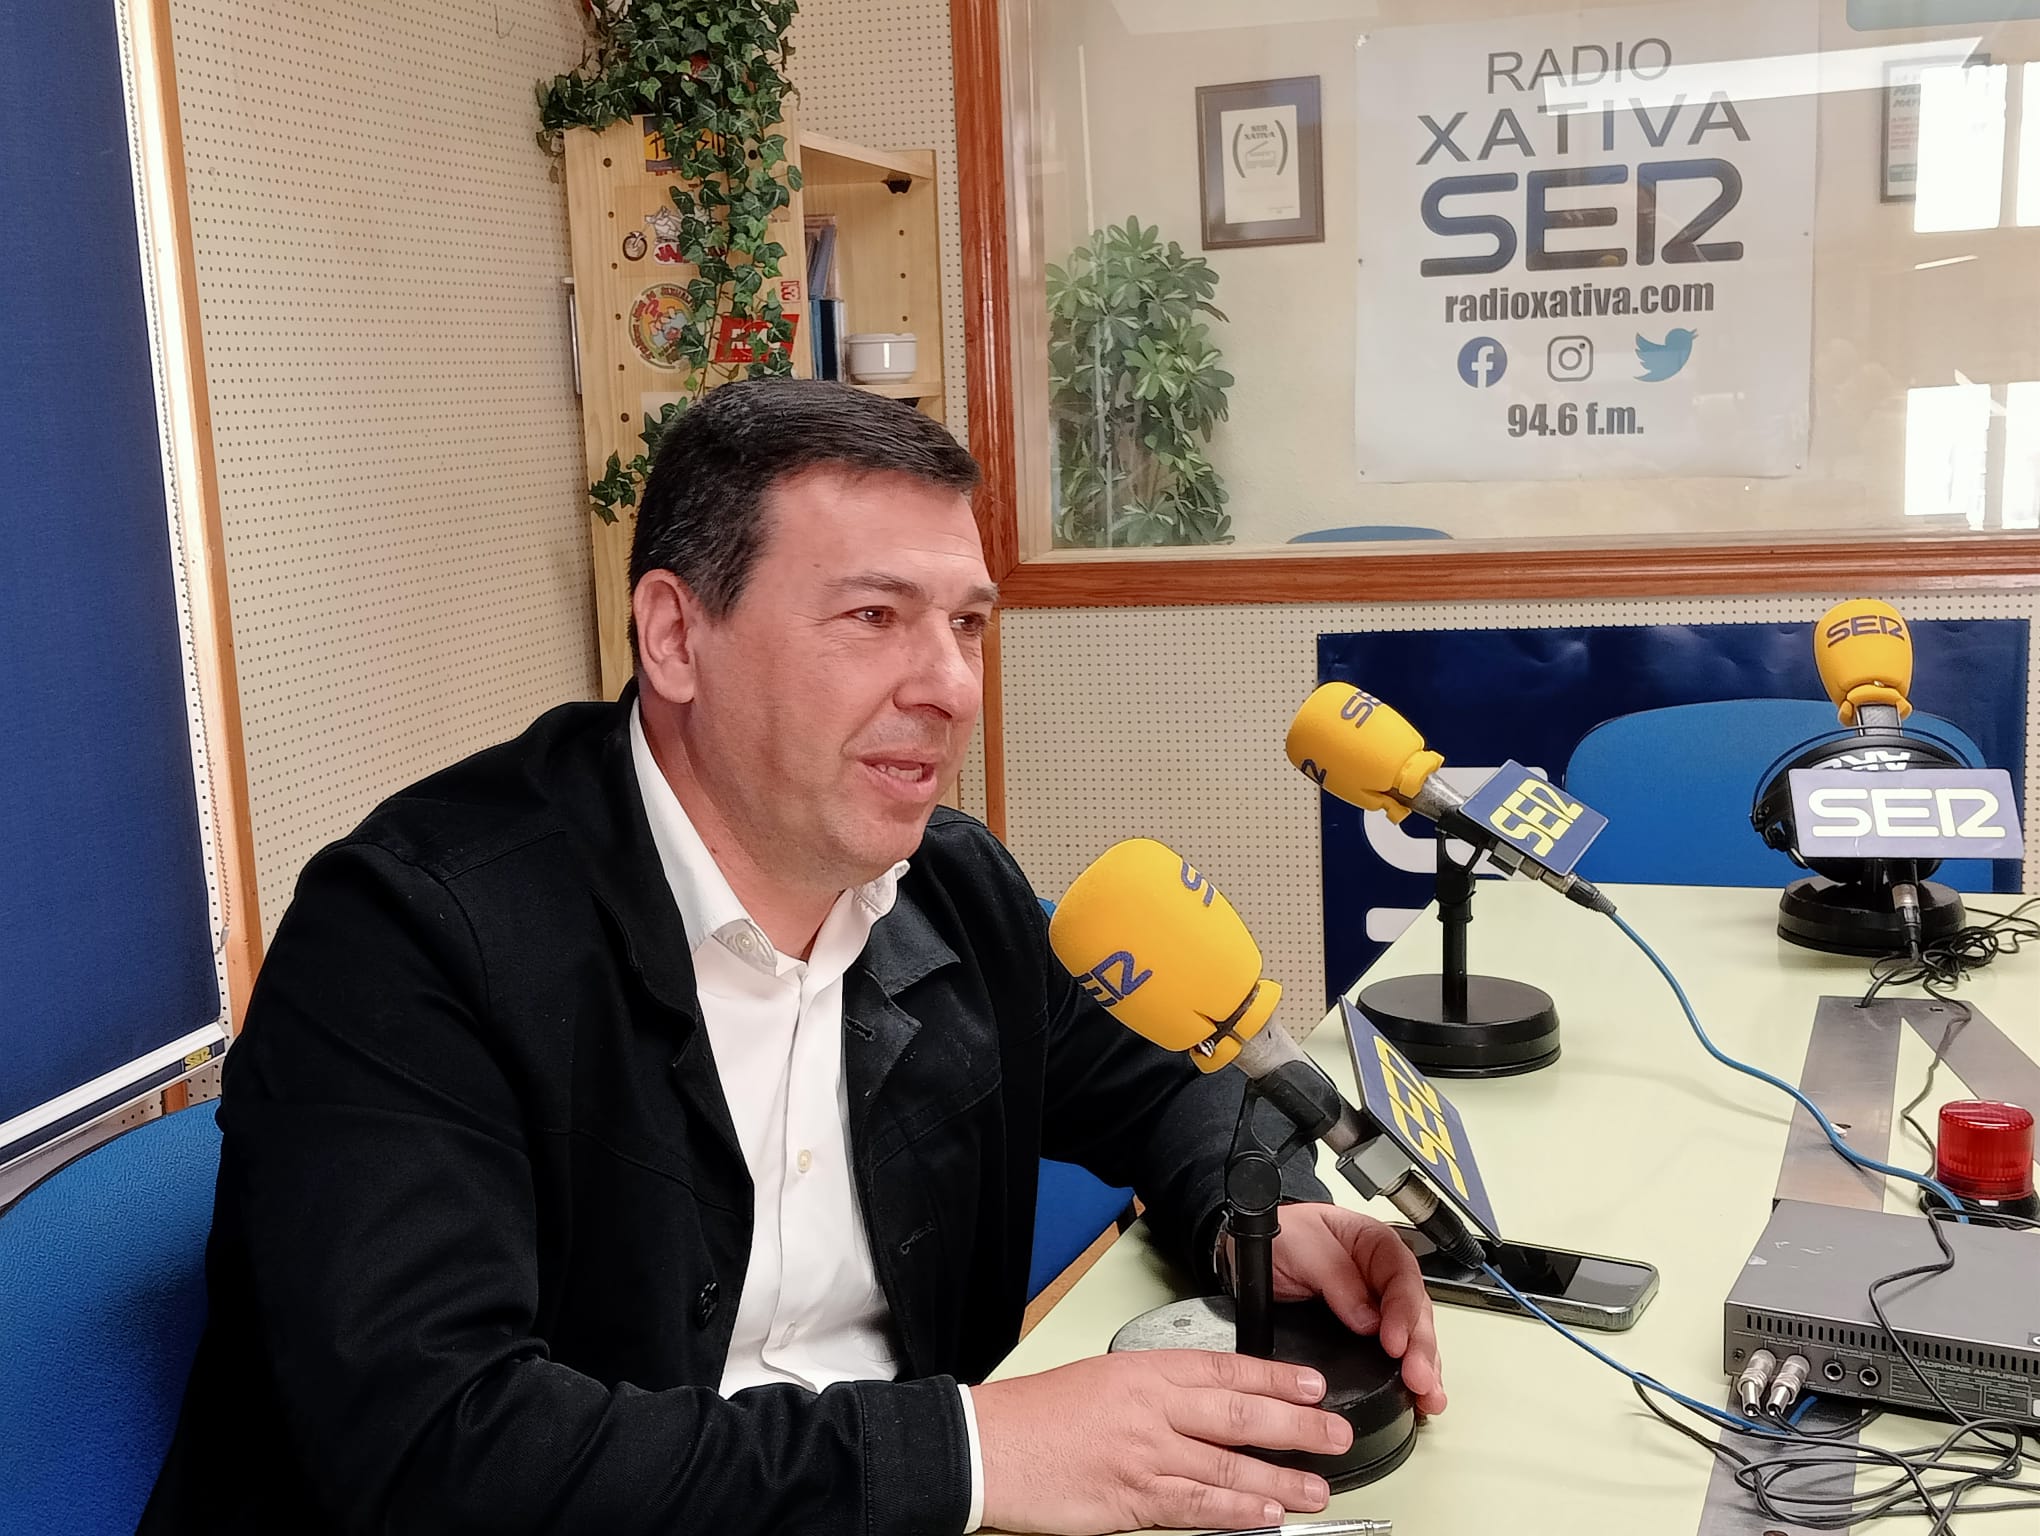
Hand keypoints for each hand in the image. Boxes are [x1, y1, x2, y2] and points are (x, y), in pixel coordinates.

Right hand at [971, 1349, 1351, 1534]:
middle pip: (1240, 1416)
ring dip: (1279, 1480)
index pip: (1226, 1369)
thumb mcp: (1105, 1378)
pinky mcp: (1133, 1499)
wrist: (993, 1446)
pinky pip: (1196, 1505)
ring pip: (1228, 1466)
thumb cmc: (1040, 1413)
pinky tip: (1264, 1515)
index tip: (1312, 1386)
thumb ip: (1156, 1392)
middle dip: (1296, 1428)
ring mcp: (1146, 1455)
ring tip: (1315, 1488)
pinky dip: (1235, 1510)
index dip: (1276, 1379)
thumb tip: (1205, 1409)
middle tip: (1335, 1435)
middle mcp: (1153, 1409)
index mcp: (1146, 1371)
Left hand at [1268, 1202, 1445, 1414]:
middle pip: (1415, 1311)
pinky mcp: (1361, 1334)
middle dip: (1422, 1348)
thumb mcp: (1302, 1245)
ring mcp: (1375, 1306)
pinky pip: (1392, 1354)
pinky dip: (1405, 1375)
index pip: (1402, 1275)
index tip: (1395, 1343)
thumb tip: (1368, 1320)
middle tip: (1419, 1379)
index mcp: (1373, 1243)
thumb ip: (1337, 1277)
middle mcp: (1380, 1276)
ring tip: (1429, 1397)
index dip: (1404, 1311)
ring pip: (1412, 1335)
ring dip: (1424, 1368)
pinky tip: (1415, 1396)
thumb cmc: (1278, 1238)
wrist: (1245, 1254)